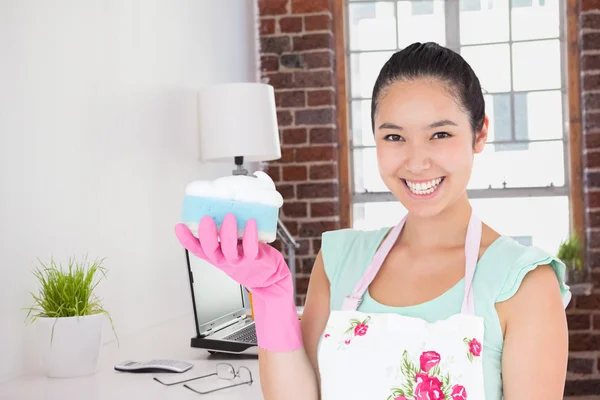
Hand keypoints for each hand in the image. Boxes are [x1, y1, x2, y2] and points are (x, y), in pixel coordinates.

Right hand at [174, 213, 291, 293]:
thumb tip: (223, 202)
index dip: (186, 239)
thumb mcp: (232, 245)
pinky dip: (250, 235)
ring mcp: (238, 260)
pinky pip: (250, 248)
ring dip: (227, 233)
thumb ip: (225, 230)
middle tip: (206, 219)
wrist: (268, 277)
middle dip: (206, 235)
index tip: (179, 226)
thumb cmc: (248, 257)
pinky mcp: (253, 259)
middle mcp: (223, 258)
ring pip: (228, 250)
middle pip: (209, 250)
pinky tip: (251, 222)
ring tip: (229, 217)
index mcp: (215, 254)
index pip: (196, 249)